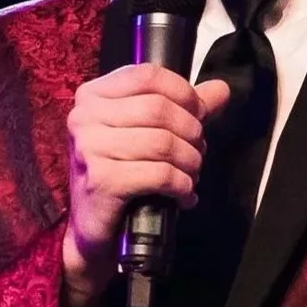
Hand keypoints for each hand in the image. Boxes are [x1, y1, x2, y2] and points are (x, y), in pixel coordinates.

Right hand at [60, 63, 230, 306]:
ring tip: (191, 176)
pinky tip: (184, 195)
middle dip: (191, 133)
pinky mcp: (102, 181)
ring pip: (162, 142)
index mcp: (92, 96)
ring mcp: (90, 149)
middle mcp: (85, 117)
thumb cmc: (118, 177)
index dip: (184, 93)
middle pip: (159, 108)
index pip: (149, 75)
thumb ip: (182, 108)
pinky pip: (159, 174)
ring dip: (190, 162)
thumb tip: (221, 90)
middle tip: (197, 154)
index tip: (198, 116)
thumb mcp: (146, 134)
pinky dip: (181, 185)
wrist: (92, 231)